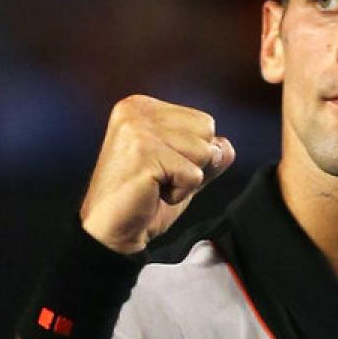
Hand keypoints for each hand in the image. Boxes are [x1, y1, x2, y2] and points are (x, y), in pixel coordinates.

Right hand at [79, 95, 235, 253]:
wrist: (111, 232)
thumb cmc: (142, 201)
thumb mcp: (181, 171)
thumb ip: (206, 155)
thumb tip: (226, 147)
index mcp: (142, 106)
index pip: (204, 121)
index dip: (195, 154)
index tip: (162, 168)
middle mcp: (136, 110)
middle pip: (207, 131)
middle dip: (193, 163)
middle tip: (159, 179)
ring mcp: (138, 129)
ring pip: (204, 152)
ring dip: (186, 179)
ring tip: (155, 186)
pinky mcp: (144, 153)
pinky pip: (193, 175)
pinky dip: (180, 193)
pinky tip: (153, 194)